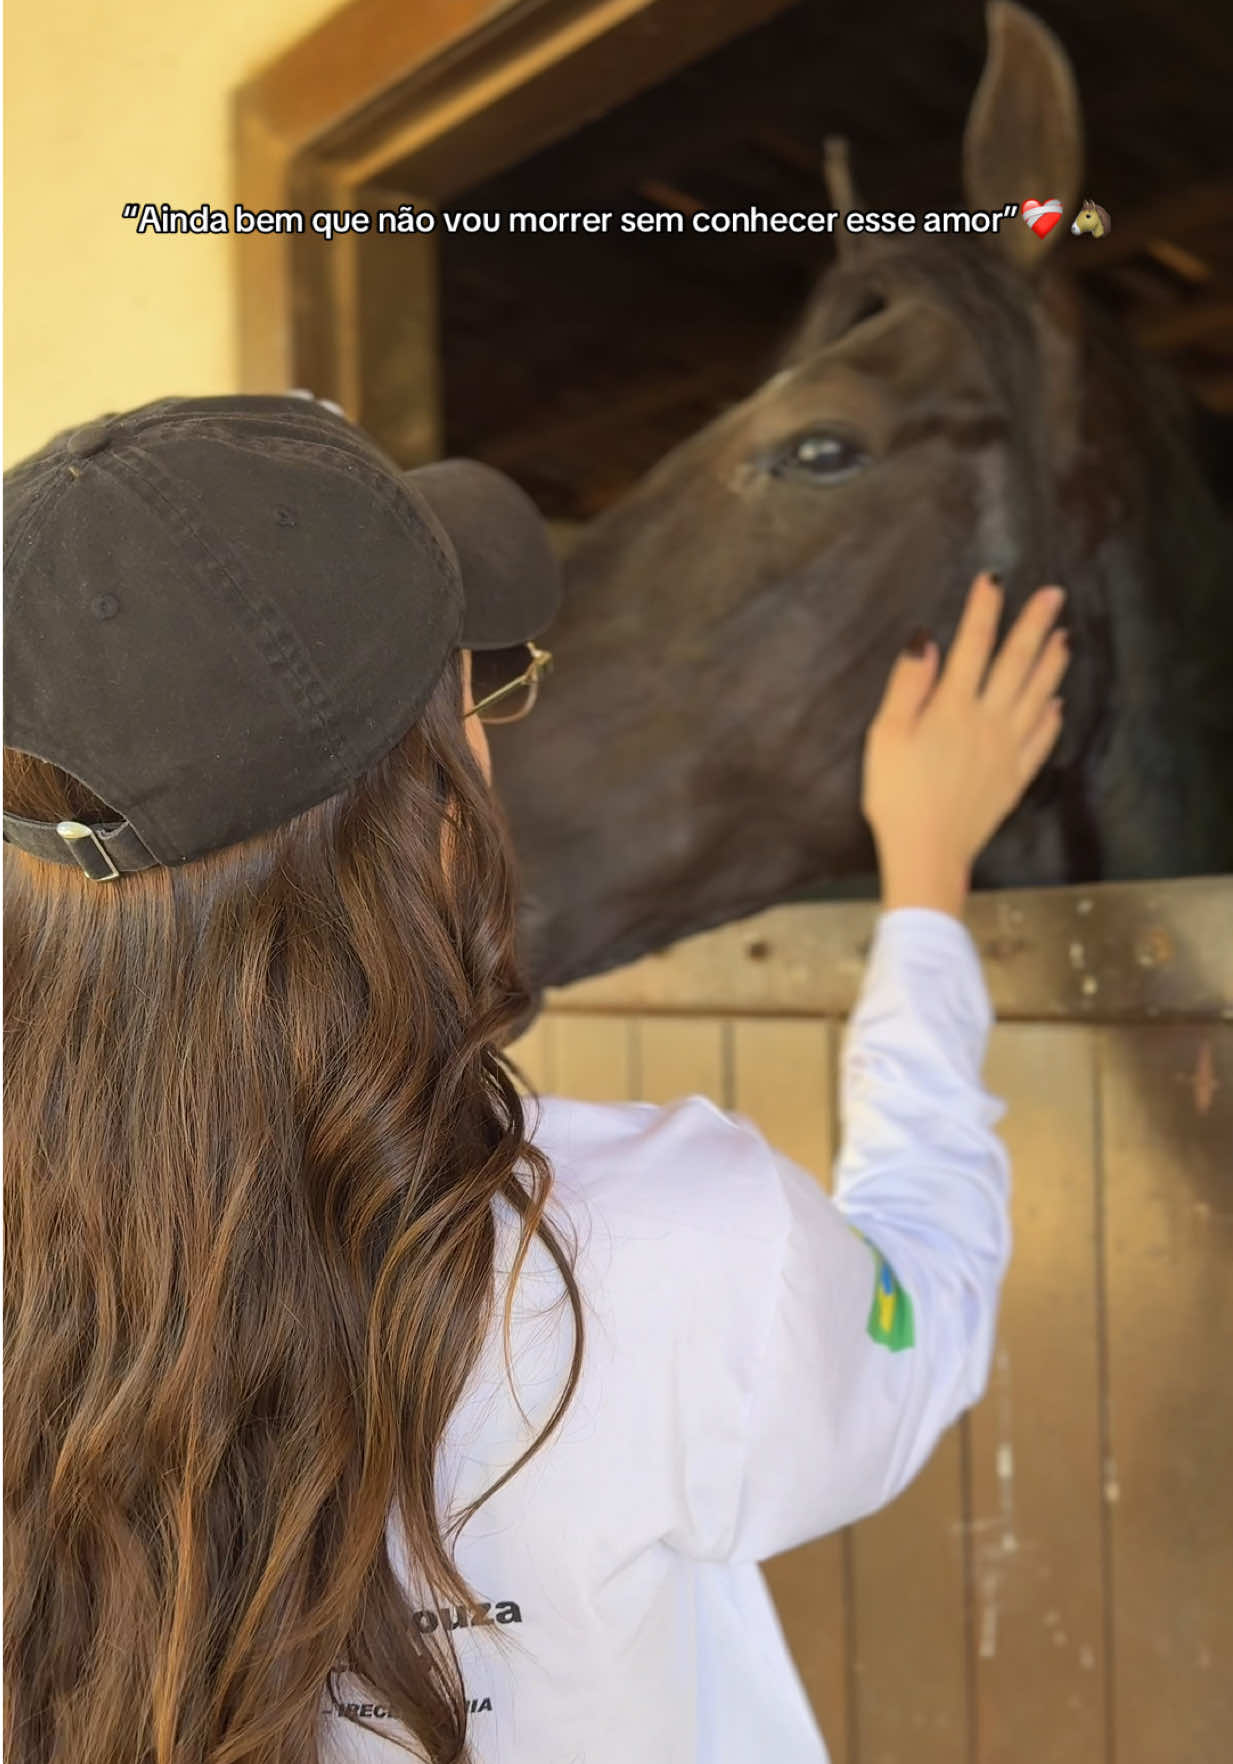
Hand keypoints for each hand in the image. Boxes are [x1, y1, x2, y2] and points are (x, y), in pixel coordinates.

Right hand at [862, 571, 1069, 914]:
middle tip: (1054, 594)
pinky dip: (1052, 717)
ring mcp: (1007, 749)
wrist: (927, 852)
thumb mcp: (885, 736)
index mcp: (952, 707)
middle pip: (1016, 663)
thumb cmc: (896, 796)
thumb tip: (927, 642)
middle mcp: (987, 721)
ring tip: (1063, 637)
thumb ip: (908, 686)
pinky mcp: (1014, 777)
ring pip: (1036, 695)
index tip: (994, 579)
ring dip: (1051, 664)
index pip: (972, 645)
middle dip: (1034, 624)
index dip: (984, 609)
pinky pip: (1041, 740)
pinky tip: (1056, 702)